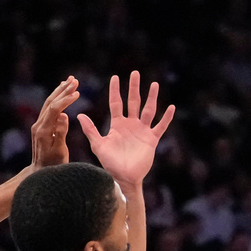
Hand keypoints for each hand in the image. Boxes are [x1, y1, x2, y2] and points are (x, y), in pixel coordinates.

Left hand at [30, 77, 78, 169]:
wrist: (40, 173)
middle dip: (63, 90)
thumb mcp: (60, 151)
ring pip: (48, 103)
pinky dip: (56, 98)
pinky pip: (48, 108)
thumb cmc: (53, 166)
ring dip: (59, 91)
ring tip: (70, 80)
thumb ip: (61, 133)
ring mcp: (38, 125)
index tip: (78, 92)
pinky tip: (62, 92)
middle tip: (75, 80)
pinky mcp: (41, 126)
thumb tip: (63, 115)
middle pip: (50, 102)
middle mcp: (38, 125)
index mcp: (43, 131)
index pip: (55, 109)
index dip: (66, 99)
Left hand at [78, 71, 174, 186]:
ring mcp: (142, 131)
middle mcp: (131, 125)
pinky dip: (166, 118)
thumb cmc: (110, 163)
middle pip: (133, 102)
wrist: (123, 177)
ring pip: (148, 110)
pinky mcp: (151, 139)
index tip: (115, 77)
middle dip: (134, 87)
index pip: (116, 103)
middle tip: (135, 73)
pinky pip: (160, 126)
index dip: (115, 90)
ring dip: (151, 97)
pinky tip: (171, 107)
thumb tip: (79, 114)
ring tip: (154, 84)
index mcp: (117, 125)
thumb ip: (90, 130)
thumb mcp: (98, 145)